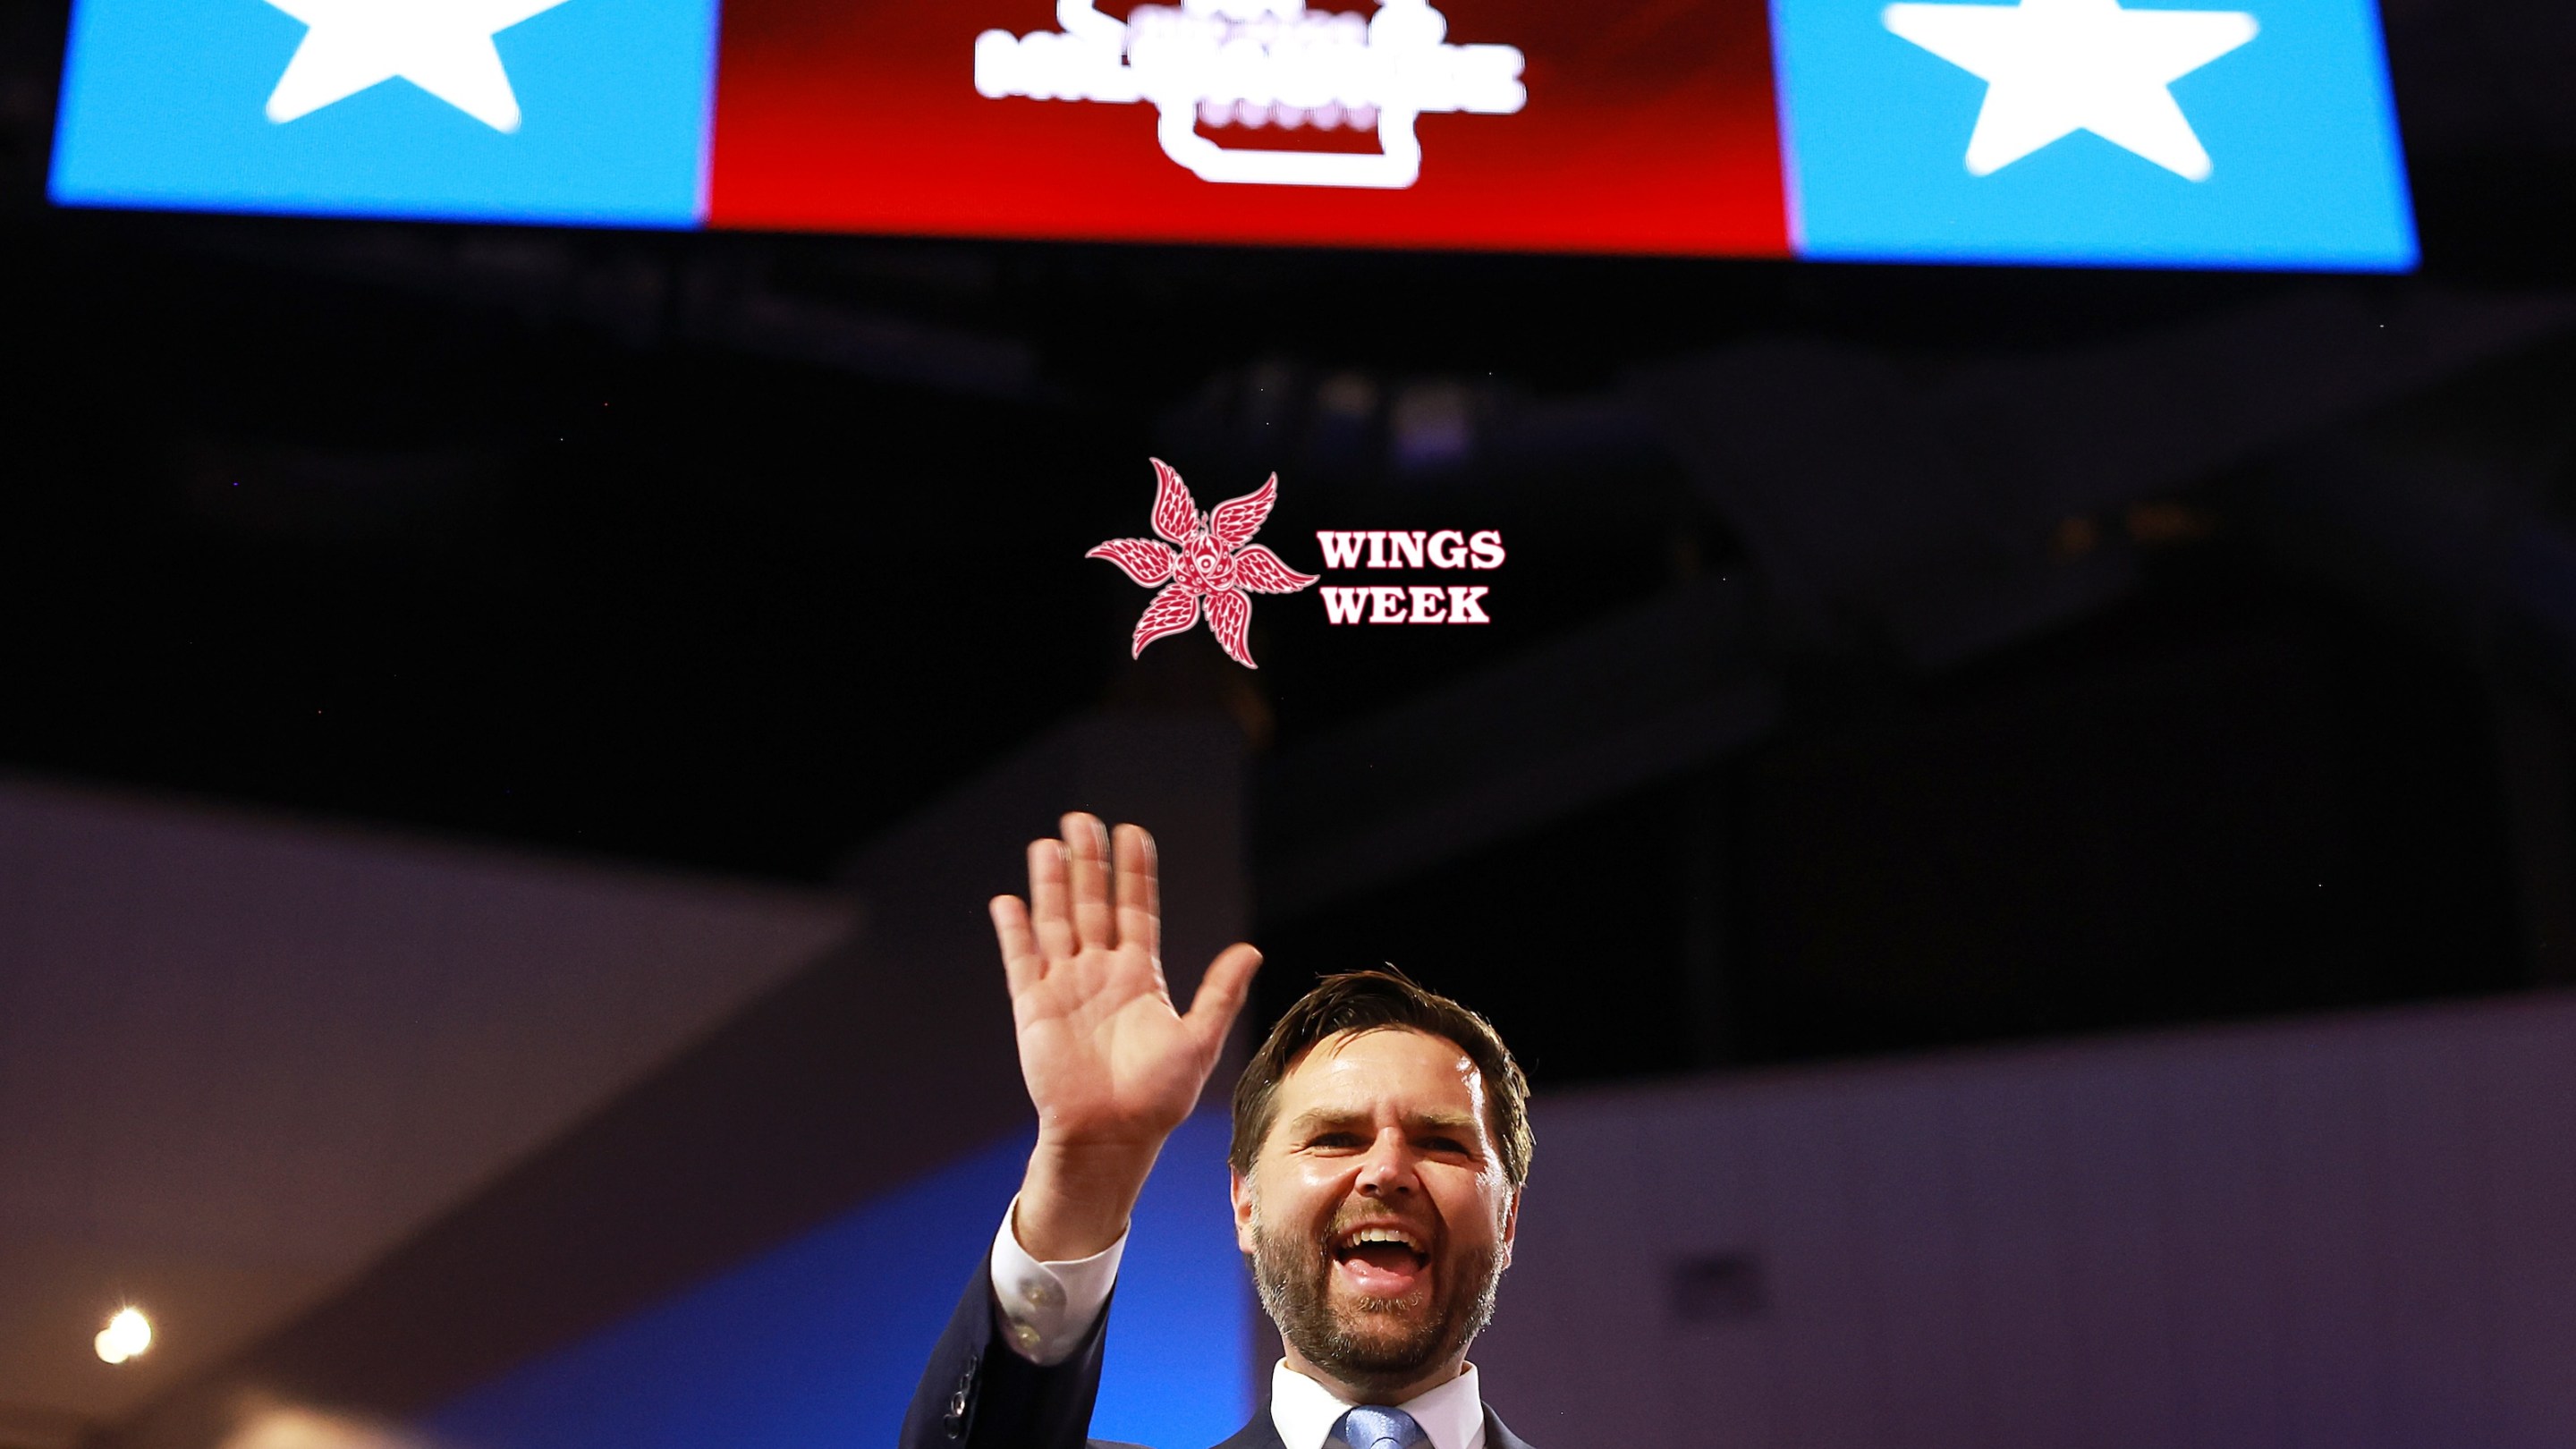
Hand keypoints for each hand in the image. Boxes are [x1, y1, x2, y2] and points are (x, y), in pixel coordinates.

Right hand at [991, 813, 1260, 1258]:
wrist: (1111, 1138)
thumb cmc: (1158, 1098)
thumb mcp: (1199, 1041)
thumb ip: (1220, 992)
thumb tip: (1251, 949)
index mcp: (1139, 976)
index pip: (1135, 910)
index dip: (1133, 873)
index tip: (1131, 832)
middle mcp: (1100, 973)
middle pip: (1091, 904)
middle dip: (1088, 863)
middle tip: (1082, 820)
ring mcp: (1065, 987)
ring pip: (1056, 922)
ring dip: (1051, 884)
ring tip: (1050, 843)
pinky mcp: (1034, 1008)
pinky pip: (1021, 961)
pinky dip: (1014, 931)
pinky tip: (1009, 900)